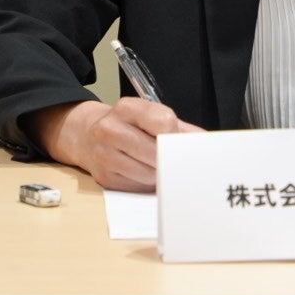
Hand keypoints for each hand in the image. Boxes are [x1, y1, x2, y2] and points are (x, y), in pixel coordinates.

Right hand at [29, 97, 203, 192]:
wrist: (87, 135)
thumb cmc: (128, 126)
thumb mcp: (151, 116)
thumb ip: (180, 128)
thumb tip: (207, 144)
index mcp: (127, 108)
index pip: (163, 121)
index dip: (175, 135)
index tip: (176, 140)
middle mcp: (110, 129)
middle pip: (156, 151)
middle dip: (169, 159)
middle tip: (174, 160)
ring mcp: (104, 155)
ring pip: (148, 173)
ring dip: (159, 174)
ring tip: (158, 166)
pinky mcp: (104, 177)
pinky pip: (137, 186)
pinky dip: (146, 183)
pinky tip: (144, 173)